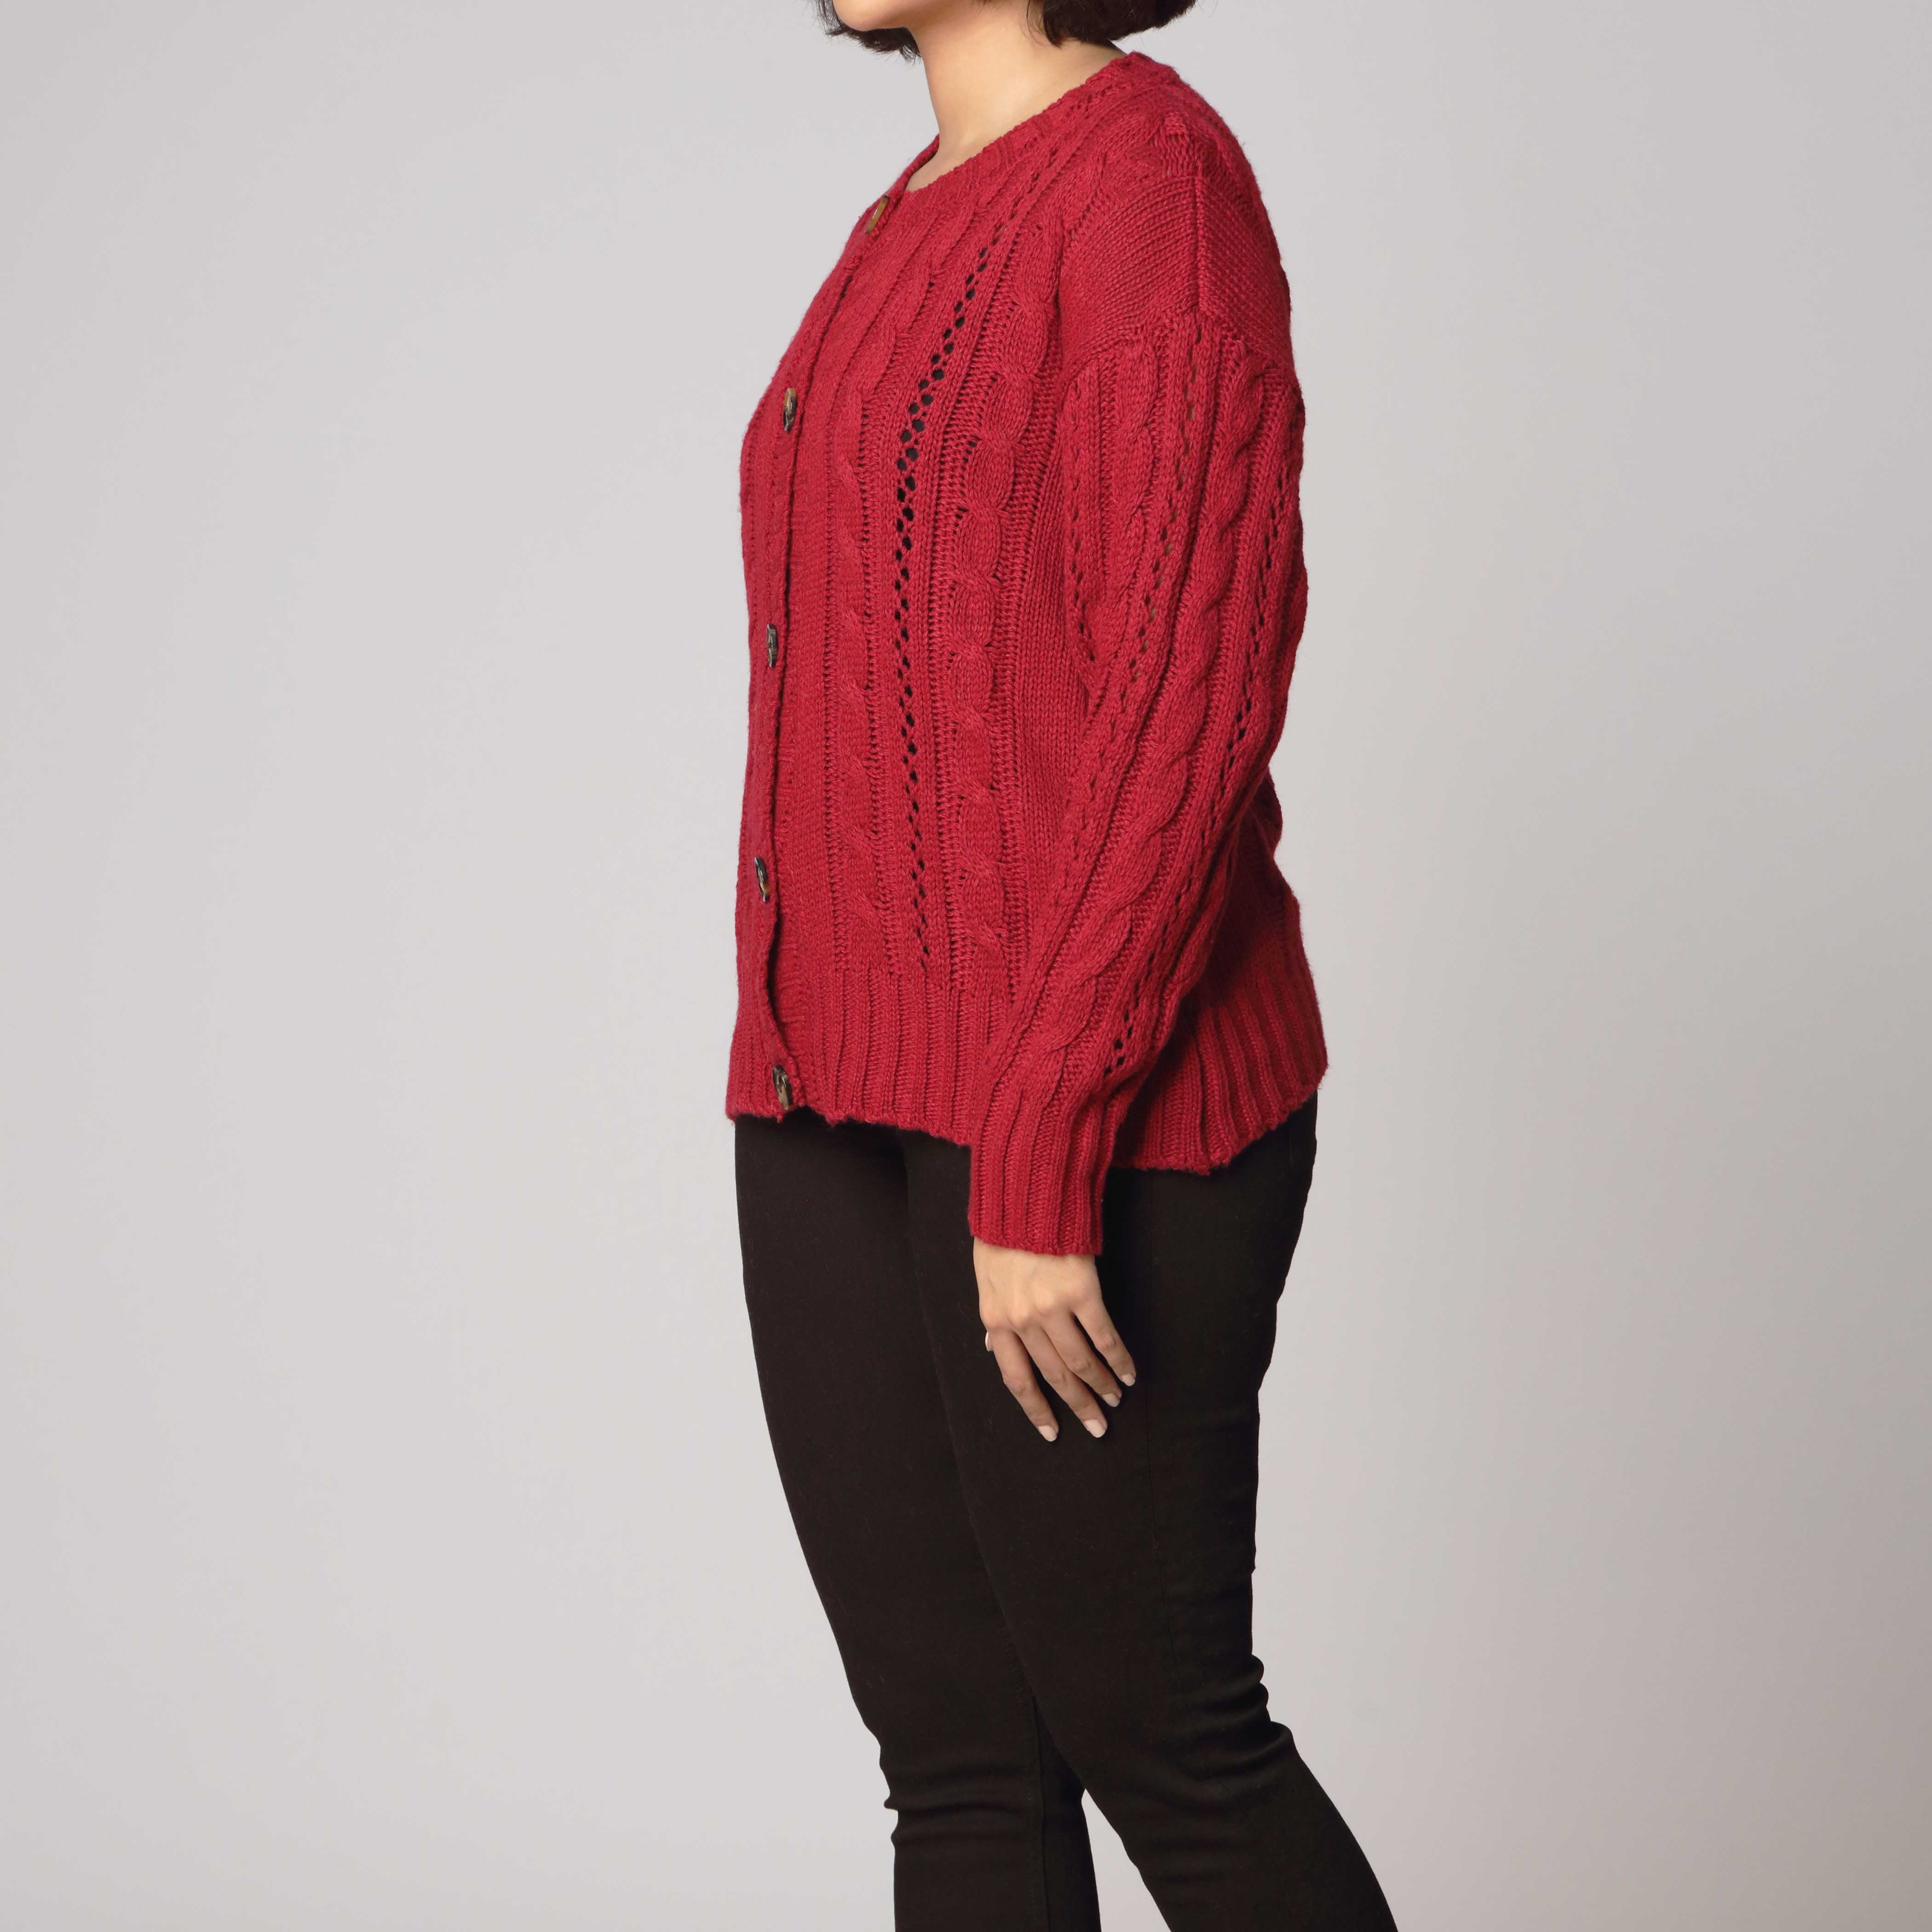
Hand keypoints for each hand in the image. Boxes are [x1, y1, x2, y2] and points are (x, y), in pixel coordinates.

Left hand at [974, 1238, 1137, 1440]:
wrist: (1027, 1195)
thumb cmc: (1004, 1234)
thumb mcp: (986, 1277)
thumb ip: (995, 1316)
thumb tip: (995, 1349)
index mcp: (997, 1319)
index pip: (1016, 1378)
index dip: (1035, 1408)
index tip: (1051, 1431)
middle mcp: (1023, 1320)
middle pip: (1053, 1375)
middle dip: (1077, 1404)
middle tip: (1096, 1426)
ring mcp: (1053, 1308)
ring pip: (1080, 1362)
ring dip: (1101, 1385)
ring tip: (1115, 1399)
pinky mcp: (1082, 1293)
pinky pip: (1104, 1337)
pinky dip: (1118, 1359)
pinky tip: (1128, 1372)